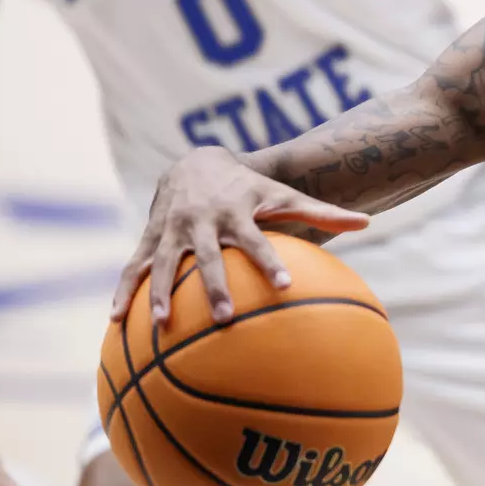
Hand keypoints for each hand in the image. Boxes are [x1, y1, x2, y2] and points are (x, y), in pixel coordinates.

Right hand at [111, 146, 370, 325]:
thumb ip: (323, 212)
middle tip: (226, 318)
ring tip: (161, 324)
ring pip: (163, 264)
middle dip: (214, 287)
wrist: (195, 161)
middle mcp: (201, 222)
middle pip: (208, 258)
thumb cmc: (250, 187)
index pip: (258, 240)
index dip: (271, 261)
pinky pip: (133, 267)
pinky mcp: (149, 238)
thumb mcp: (283, 194)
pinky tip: (115, 322)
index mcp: (236, 214)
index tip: (286, 286)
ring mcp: (171, 230)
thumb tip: (369, 223)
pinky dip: (123, 292)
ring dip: (160, 293)